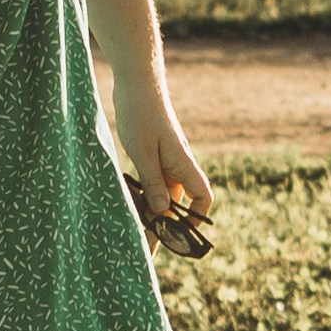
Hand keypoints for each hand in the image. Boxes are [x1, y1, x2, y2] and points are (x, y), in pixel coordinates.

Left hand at [114, 79, 214, 225]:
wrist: (136, 83)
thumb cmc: (141, 113)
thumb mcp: (143, 151)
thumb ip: (153, 182)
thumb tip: (163, 213)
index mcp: (182, 164)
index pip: (202, 197)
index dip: (195, 217)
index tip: (178, 233)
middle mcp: (177, 165)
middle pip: (178, 202)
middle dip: (166, 225)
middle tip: (147, 246)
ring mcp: (165, 160)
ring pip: (162, 194)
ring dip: (151, 212)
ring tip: (135, 231)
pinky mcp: (151, 154)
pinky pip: (151, 181)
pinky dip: (143, 194)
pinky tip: (129, 203)